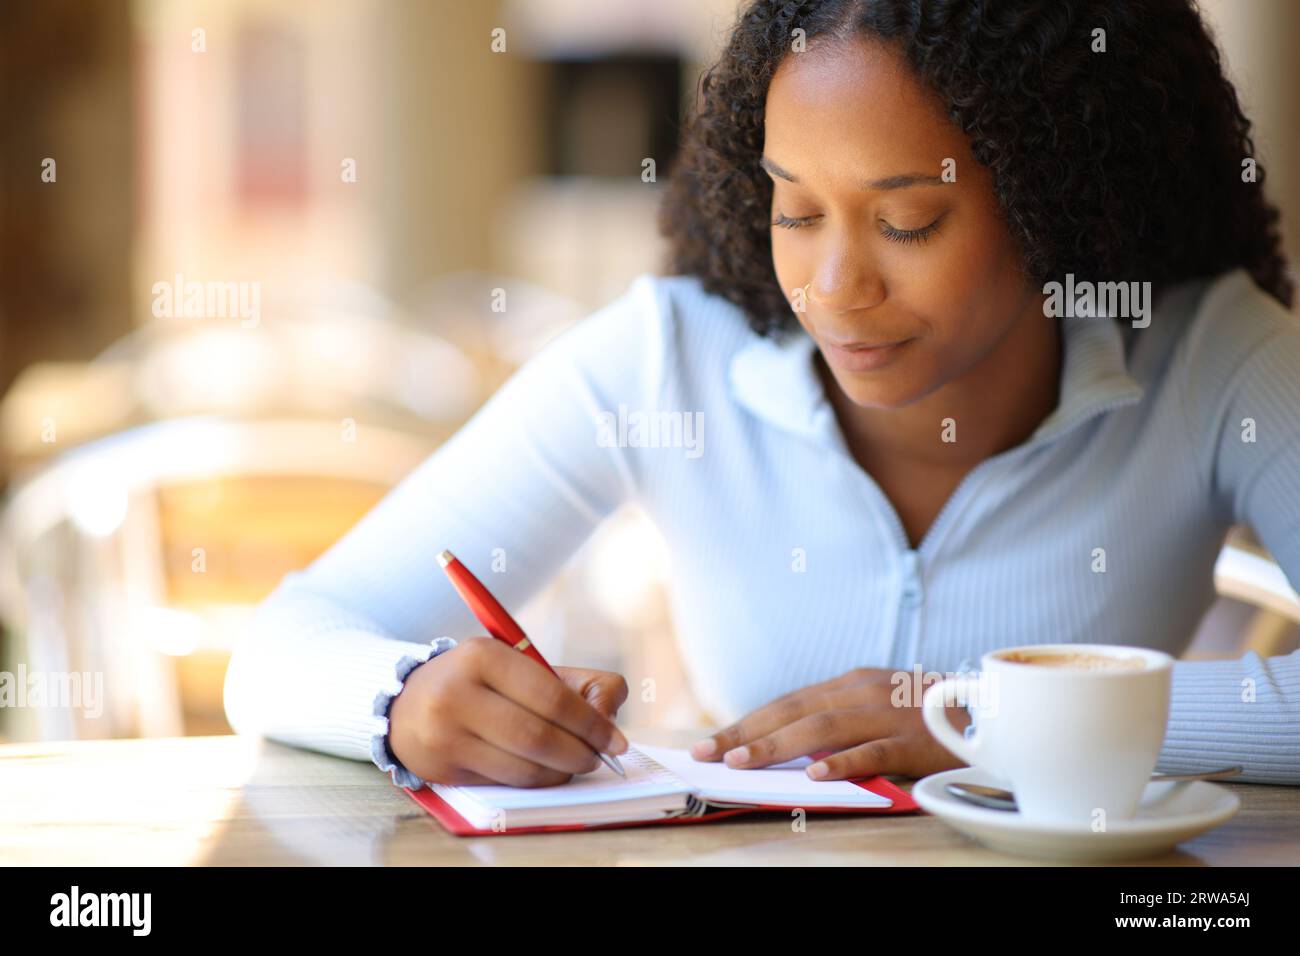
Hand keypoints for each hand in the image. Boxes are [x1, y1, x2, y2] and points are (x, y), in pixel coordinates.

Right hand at [388, 636, 628, 786]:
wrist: (408, 703)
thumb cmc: (481, 683)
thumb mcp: (524, 665)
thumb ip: (577, 684)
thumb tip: (609, 719)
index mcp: (484, 656)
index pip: (552, 698)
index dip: (591, 724)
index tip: (615, 740)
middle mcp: (458, 693)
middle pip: (538, 737)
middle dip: (580, 753)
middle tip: (598, 758)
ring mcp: (445, 733)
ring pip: (523, 767)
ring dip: (560, 772)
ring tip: (573, 764)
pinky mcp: (441, 767)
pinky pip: (503, 782)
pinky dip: (533, 780)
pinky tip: (541, 770)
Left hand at [689, 667, 971, 779]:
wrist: (993, 713)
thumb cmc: (928, 718)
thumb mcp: (877, 709)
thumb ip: (839, 721)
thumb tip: (790, 750)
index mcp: (850, 683)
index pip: (787, 703)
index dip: (747, 721)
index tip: (711, 742)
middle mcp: (862, 690)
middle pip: (792, 711)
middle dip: (745, 733)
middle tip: (707, 754)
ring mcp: (886, 712)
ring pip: (822, 728)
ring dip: (777, 745)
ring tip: (741, 763)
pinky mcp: (912, 738)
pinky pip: (872, 750)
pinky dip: (842, 761)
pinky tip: (815, 774)